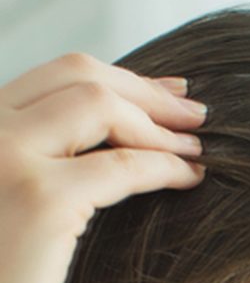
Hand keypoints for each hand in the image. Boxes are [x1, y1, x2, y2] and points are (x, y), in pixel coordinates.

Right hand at [0, 53, 206, 282]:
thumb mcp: (11, 207)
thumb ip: (42, 169)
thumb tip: (106, 147)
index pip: (54, 76)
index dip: (122, 79)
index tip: (167, 93)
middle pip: (79, 75)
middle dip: (148, 91)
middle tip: (196, 114)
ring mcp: (5, 156)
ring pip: (100, 106)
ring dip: (160, 125)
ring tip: (198, 150)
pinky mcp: (40, 200)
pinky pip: (122, 166)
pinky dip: (165, 166)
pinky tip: (189, 179)